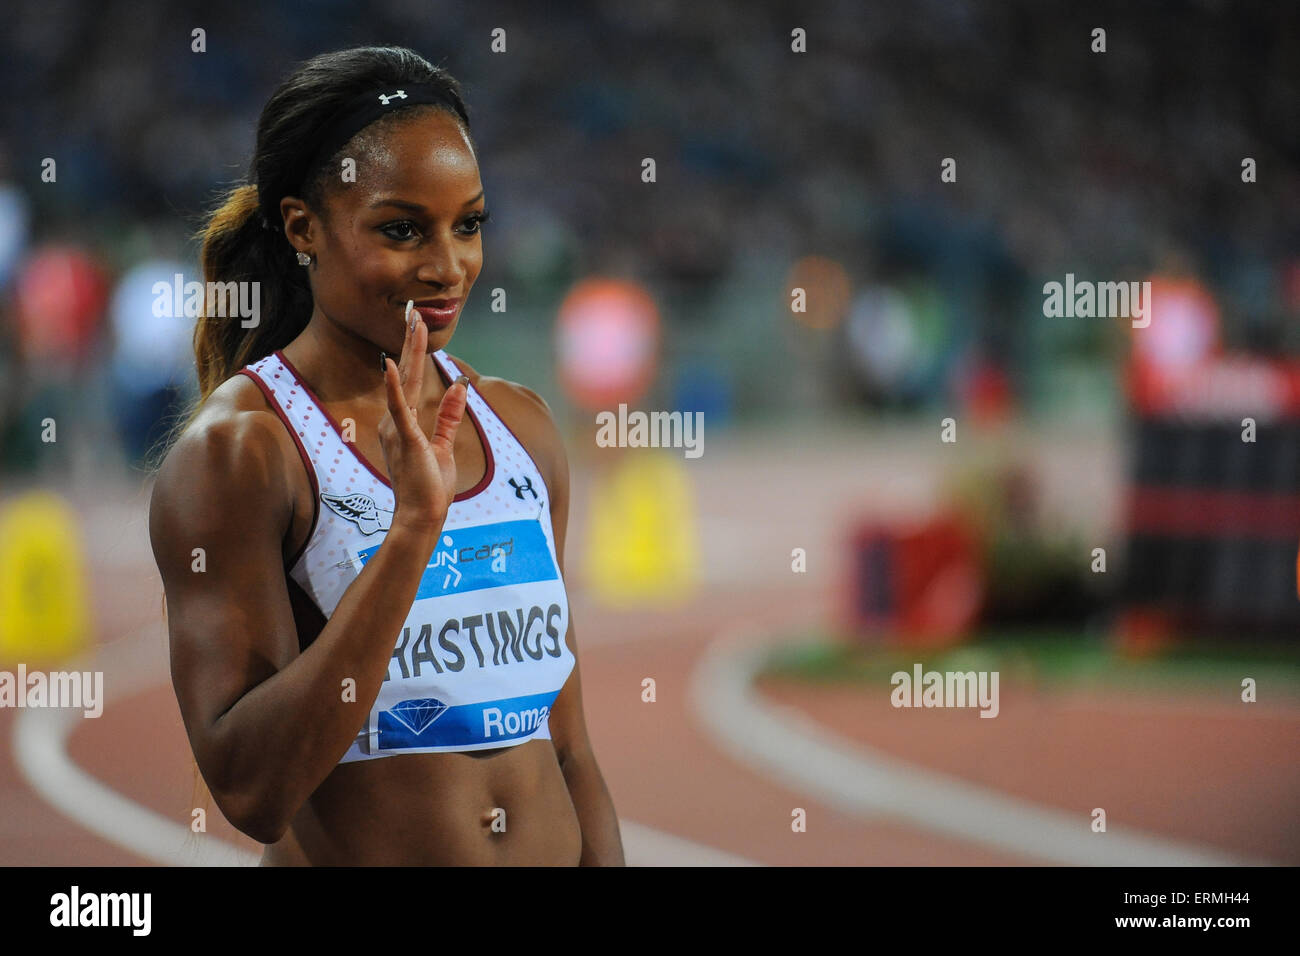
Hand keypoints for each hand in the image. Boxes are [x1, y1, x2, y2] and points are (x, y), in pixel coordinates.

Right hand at [377, 314, 468, 538]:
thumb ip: (449, 416)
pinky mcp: (406, 439)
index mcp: (401, 423)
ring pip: (405, 382)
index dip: (414, 353)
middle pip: (406, 374)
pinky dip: (395, 386)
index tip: (418, 327)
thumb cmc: (430, 486)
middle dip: (411, 342)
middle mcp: (394, 421)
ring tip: (413, 324)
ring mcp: (397, 429)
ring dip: (409, 352)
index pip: (410, 380)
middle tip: (414, 312)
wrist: (421, 515)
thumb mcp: (443, 445)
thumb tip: (459, 387)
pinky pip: (399, 408)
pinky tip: (392, 365)